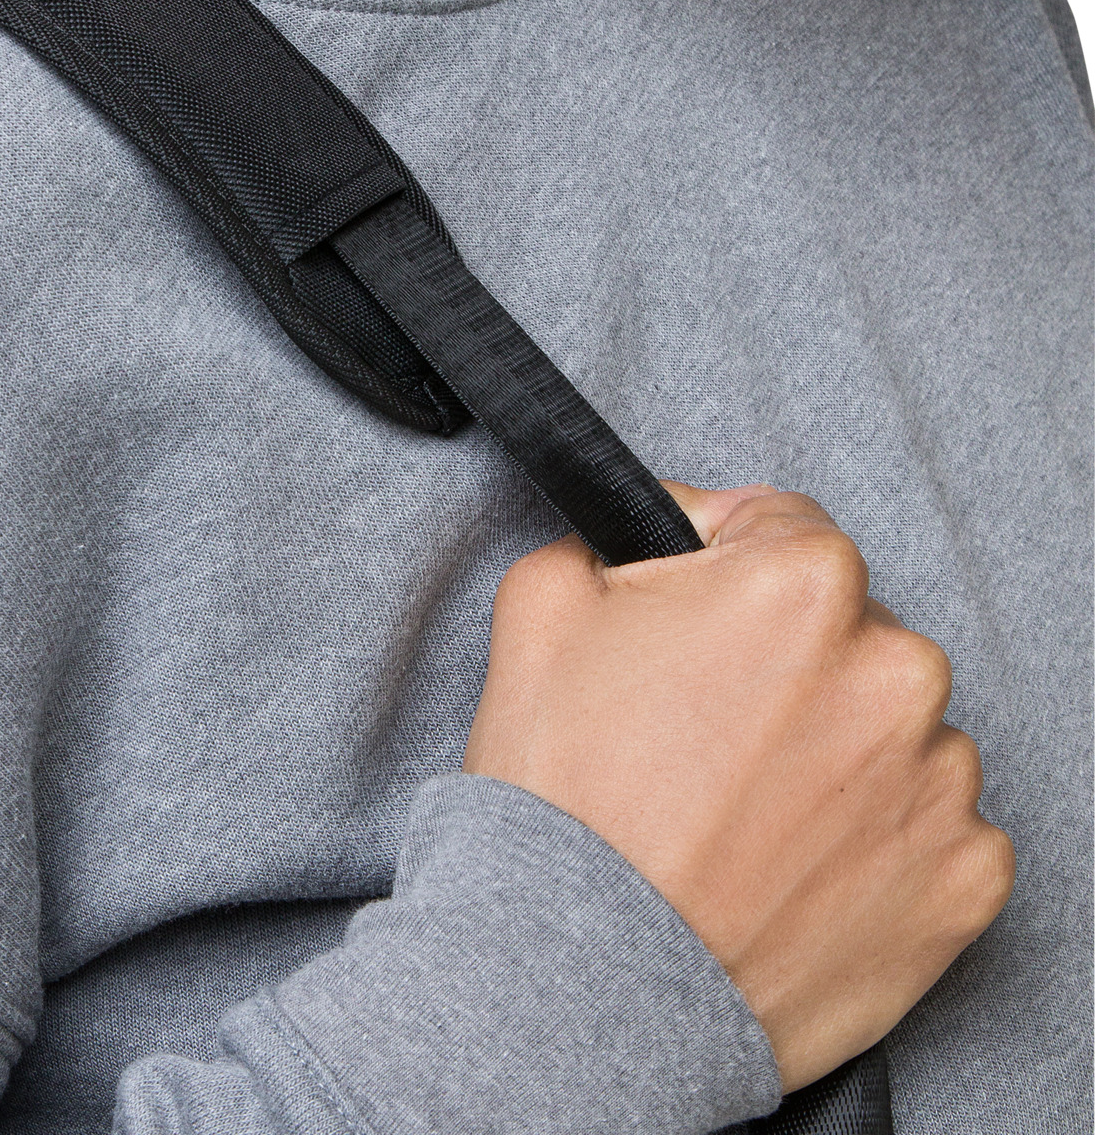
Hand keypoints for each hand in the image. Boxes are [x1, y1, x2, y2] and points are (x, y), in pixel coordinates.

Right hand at [462, 483, 1013, 1092]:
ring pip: (892, 728)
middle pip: (845, 628)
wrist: (588, 975)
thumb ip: (609, 539)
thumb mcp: (539, 604)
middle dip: (781, 659)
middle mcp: (895, 670)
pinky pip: (928, 828)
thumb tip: (646, 533)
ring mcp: (939, 783)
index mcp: (803, 583)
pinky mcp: (962, 884)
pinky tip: (785, 860)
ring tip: (738, 805)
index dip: (718, 562)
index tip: (686, 616)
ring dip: (833, 748)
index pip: (779, 525)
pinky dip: (870, 837)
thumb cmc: (563, 791)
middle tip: (696, 724)